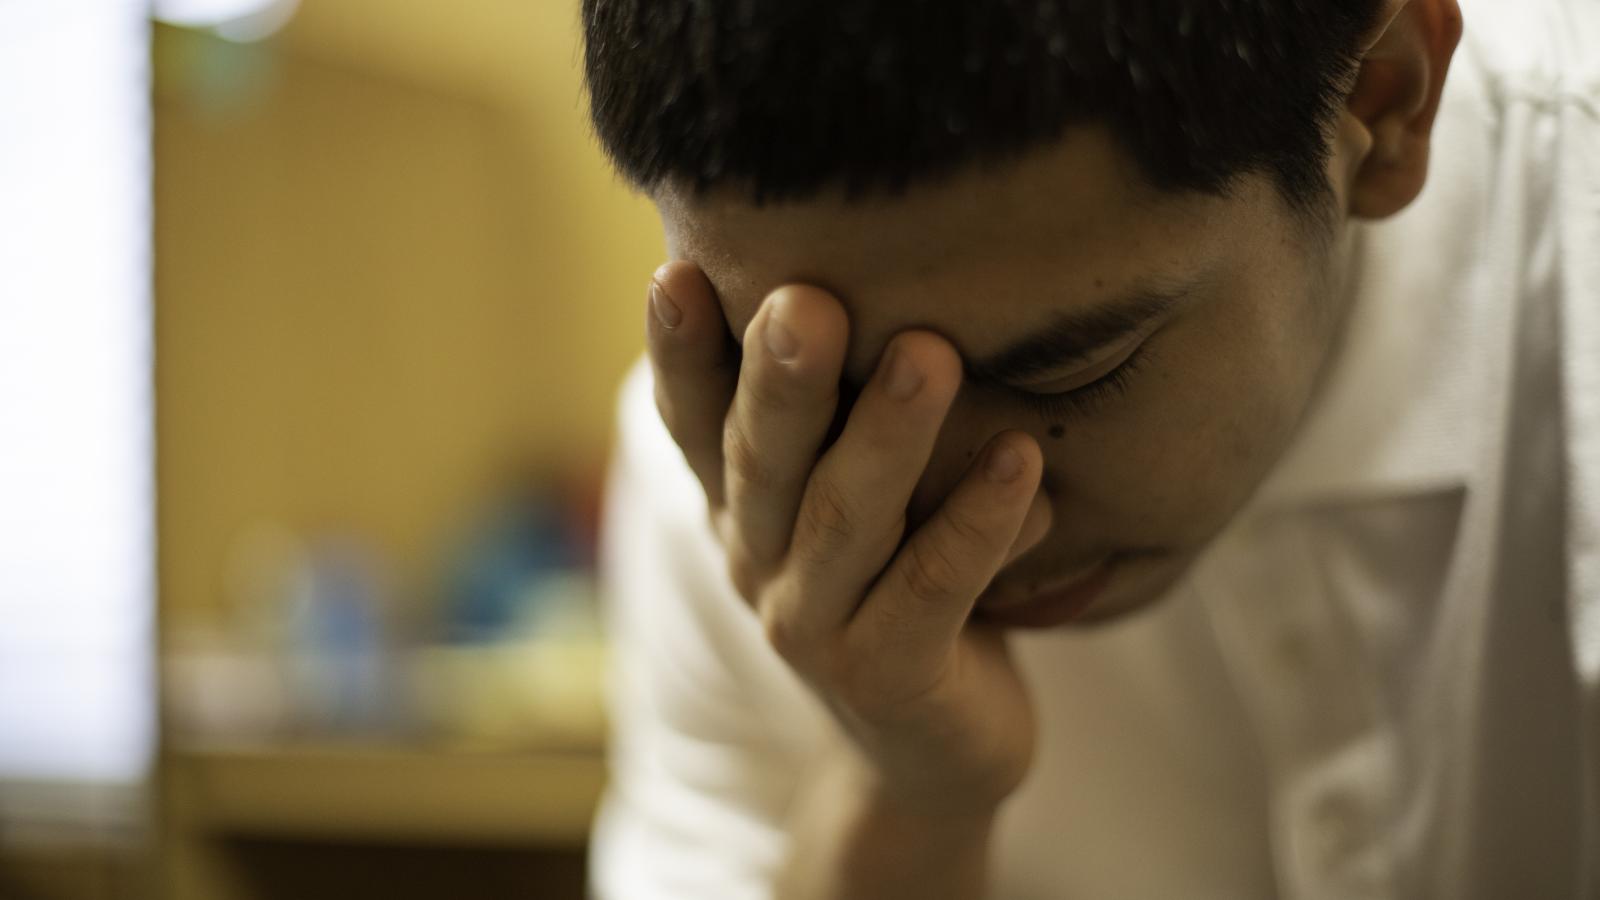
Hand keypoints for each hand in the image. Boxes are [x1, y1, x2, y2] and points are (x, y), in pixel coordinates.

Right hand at [644, 260, 1052, 815]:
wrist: (933, 747)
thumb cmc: (900, 580)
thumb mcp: (857, 493)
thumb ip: (845, 414)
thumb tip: (890, 271)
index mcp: (741, 505)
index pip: (694, 420)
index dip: (680, 353)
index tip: (675, 272)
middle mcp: (759, 561)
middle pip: (762, 462)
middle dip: (780, 380)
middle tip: (804, 301)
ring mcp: (814, 627)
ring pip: (845, 521)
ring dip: (886, 436)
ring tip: (931, 354)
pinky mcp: (890, 676)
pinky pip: (933, 590)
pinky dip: (978, 522)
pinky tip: (1023, 459)